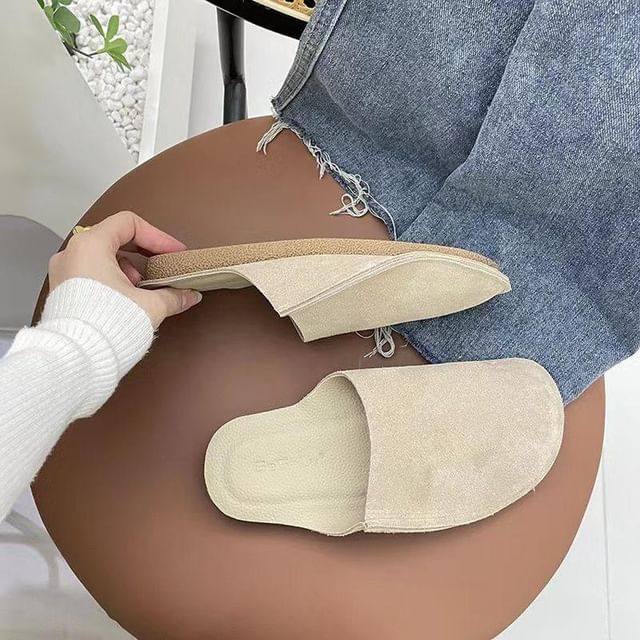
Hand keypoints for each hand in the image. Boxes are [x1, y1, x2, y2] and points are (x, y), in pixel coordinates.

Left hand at [48, 211, 201, 327]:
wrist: (76, 359)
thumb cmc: (104, 326)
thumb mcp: (150, 306)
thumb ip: (174, 296)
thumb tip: (188, 295)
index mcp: (90, 245)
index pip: (129, 224)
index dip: (158, 237)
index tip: (173, 253)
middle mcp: (72, 254)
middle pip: (115, 238)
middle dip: (144, 254)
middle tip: (162, 268)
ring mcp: (64, 273)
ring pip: (102, 257)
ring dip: (128, 269)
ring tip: (144, 289)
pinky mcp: (63, 293)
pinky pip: (92, 275)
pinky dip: (113, 281)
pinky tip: (128, 301)